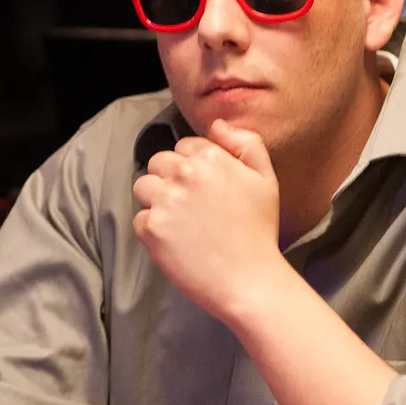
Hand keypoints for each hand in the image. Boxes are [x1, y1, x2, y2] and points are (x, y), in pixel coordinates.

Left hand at [132, 118, 288, 322]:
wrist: (249, 280)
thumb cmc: (258, 231)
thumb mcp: (266, 179)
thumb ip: (246, 143)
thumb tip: (217, 124)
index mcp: (211, 157)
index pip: (183, 147)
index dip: (194, 168)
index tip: (207, 191)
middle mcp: (185, 173)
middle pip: (157, 163)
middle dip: (170, 181)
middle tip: (192, 209)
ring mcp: (165, 200)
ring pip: (143, 188)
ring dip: (157, 202)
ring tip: (182, 224)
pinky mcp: (151, 228)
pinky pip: (140, 220)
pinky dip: (153, 232)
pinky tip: (177, 242)